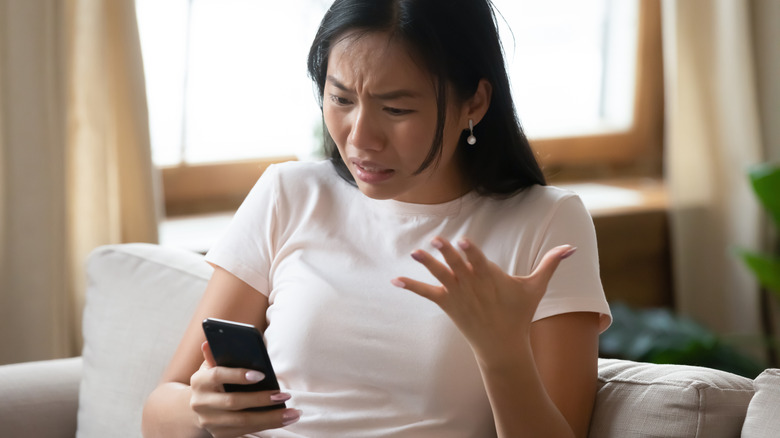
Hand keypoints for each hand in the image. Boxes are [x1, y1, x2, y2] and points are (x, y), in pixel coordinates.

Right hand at [189, 342, 300, 437]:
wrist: (198, 407)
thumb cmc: (213, 381)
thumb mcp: (212, 366)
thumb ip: (216, 355)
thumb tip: (210, 342)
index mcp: (199, 381)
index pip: (218, 375)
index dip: (239, 375)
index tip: (261, 375)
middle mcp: (201, 403)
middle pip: (234, 402)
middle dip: (261, 399)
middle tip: (285, 395)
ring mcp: (209, 421)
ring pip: (243, 421)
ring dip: (271, 418)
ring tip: (293, 413)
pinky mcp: (219, 434)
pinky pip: (246, 431)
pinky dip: (267, 426)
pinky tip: (285, 419)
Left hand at [391, 237, 575, 360]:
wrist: (503, 345)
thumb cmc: (519, 313)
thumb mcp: (536, 287)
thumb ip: (551, 264)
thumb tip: (572, 247)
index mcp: (492, 277)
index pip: (480, 261)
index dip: (471, 251)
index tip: (463, 241)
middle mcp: (473, 285)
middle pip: (458, 266)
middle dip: (447, 254)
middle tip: (437, 240)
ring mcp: (458, 295)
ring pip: (441, 275)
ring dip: (427, 264)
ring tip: (415, 252)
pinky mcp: (447, 304)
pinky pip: (426, 293)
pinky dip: (411, 286)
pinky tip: (395, 280)